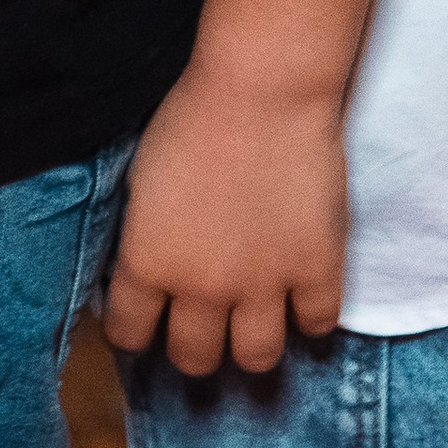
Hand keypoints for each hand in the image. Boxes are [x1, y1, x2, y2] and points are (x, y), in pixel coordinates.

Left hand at [101, 64, 345, 377]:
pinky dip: (310, 316)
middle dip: (194, 347)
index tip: (144, 321)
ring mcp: (264, 285)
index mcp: (149, 263)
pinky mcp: (317, 270)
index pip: (129, 333)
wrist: (261, 88)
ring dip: (250, 346)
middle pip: (194, 358)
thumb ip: (143, 238)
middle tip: (202, 325)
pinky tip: (302, 296)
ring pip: (255, 359)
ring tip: (252, 322)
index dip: (134, 330)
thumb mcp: (140, 181)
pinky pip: (317, 325)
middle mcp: (202, 288)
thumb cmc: (191, 115)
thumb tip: (142, 272)